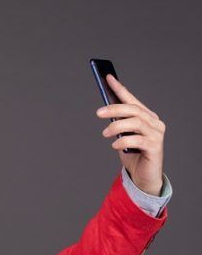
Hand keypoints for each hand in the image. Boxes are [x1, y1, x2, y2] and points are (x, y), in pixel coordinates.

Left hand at [96, 73, 165, 195]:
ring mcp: (156, 134)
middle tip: (98, 113)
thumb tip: (104, 111)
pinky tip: (115, 145)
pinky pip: (138, 139)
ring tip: (105, 134)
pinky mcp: (155, 147)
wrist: (143, 176)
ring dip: (117, 126)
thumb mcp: (122, 136)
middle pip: (133, 110)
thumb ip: (118, 124)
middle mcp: (154, 122)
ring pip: (136, 122)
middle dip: (114, 109)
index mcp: (146, 117)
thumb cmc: (132, 154)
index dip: (119, 89)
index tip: (107, 78)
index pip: (131, 99)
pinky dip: (123, 141)